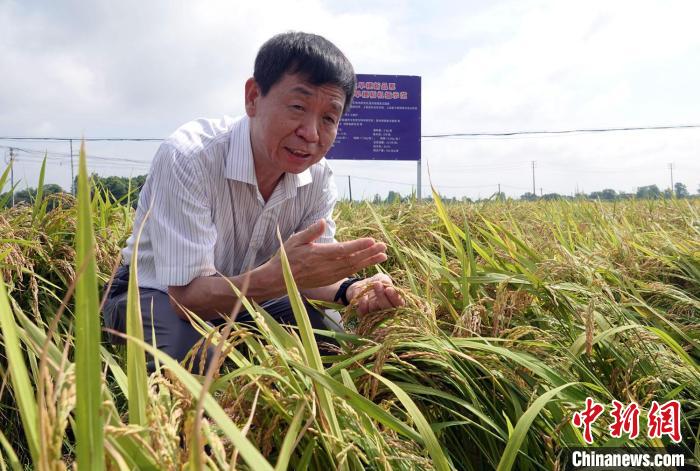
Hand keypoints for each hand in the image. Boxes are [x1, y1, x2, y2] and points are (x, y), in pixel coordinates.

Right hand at [264, 219, 387, 290]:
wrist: (278, 280)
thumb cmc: (286, 257)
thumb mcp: (295, 240)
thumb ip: (311, 232)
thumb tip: (323, 221)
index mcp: (318, 255)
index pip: (343, 249)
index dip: (358, 246)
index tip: (372, 241)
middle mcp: (326, 267)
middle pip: (352, 259)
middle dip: (369, 253)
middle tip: (384, 247)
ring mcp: (329, 275)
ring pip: (352, 268)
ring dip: (368, 261)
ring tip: (382, 255)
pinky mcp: (329, 280)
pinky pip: (347, 273)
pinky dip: (360, 268)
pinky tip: (368, 263)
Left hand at [346, 273, 404, 314]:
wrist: (360, 287)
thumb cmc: (375, 283)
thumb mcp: (381, 279)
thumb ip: (385, 281)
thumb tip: (387, 285)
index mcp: (395, 302)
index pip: (399, 303)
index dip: (394, 297)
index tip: (388, 289)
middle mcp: (387, 312)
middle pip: (388, 310)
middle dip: (382, 297)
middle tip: (377, 284)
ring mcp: (376, 317)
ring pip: (376, 313)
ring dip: (372, 301)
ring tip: (369, 290)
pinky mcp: (364, 318)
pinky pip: (365, 314)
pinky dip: (364, 306)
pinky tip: (363, 298)